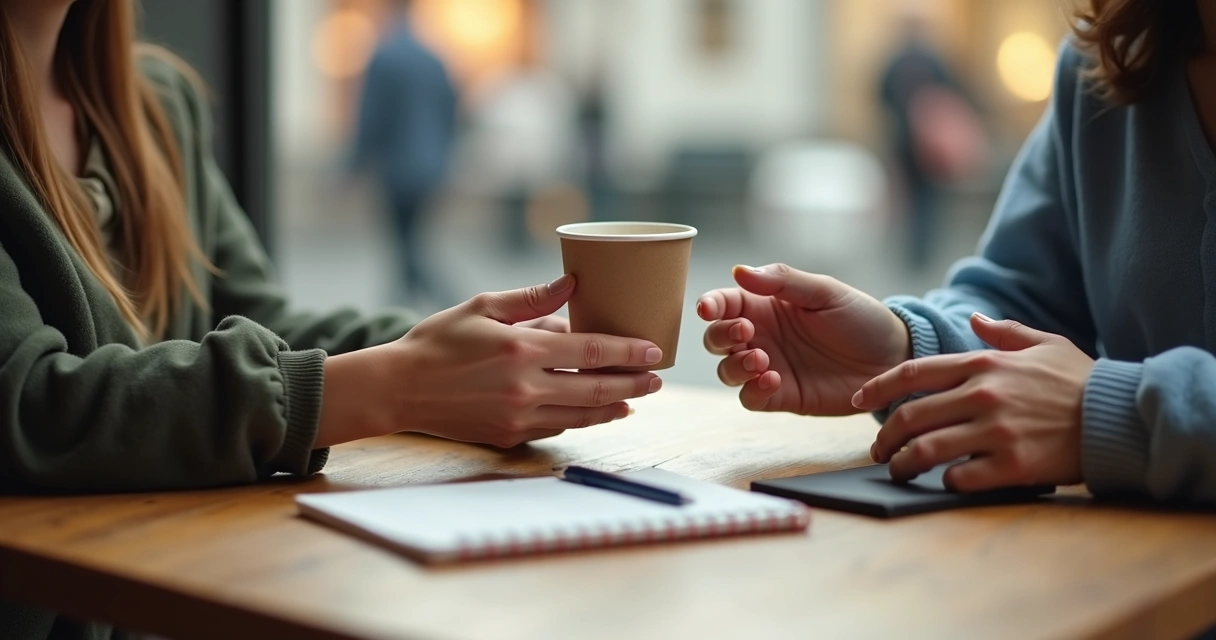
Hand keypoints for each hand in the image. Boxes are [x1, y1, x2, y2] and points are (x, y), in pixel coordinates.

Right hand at [325, 274, 663, 448]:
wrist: (398, 388)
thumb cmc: (438, 342)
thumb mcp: (482, 307)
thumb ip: (532, 299)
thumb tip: (574, 284)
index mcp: (521, 349)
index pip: (590, 351)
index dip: (628, 352)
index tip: (653, 352)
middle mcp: (525, 387)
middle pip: (596, 389)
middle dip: (633, 384)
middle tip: (657, 380)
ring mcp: (518, 417)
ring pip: (581, 414)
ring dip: (614, 407)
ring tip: (636, 398)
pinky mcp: (509, 436)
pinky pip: (557, 428)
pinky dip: (583, 420)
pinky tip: (598, 413)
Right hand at [698, 264, 910, 414]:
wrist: (893, 358)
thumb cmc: (861, 318)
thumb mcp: (826, 292)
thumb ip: (783, 281)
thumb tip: (738, 271)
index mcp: (766, 306)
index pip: (724, 303)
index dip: (710, 305)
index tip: (709, 309)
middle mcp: (761, 336)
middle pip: (716, 338)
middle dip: (720, 335)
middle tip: (746, 331)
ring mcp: (768, 367)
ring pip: (727, 370)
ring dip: (734, 365)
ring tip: (761, 360)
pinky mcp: (781, 396)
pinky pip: (750, 397)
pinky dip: (752, 390)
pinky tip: (772, 379)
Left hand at [856, 314, 1094, 490]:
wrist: (1120, 418)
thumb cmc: (1080, 382)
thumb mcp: (1045, 344)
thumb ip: (1004, 332)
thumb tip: (974, 317)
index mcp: (983, 365)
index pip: (913, 373)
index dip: (876, 388)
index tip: (857, 401)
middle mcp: (983, 396)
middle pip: (910, 417)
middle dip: (884, 437)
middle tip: (877, 450)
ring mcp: (996, 431)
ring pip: (926, 450)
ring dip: (902, 464)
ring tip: (898, 471)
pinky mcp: (1012, 465)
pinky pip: (960, 477)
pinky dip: (943, 482)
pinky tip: (942, 482)